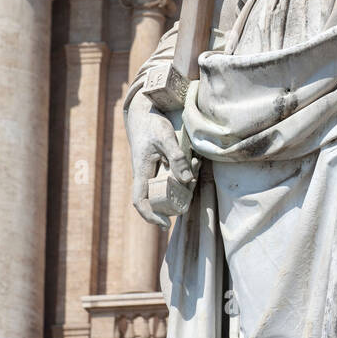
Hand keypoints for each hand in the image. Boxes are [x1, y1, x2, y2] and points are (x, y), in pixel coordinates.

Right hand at [126, 88, 198, 229]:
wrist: (145, 113)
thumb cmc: (152, 125)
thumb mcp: (165, 138)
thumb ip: (176, 158)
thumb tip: (186, 180)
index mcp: (141, 172)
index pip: (140, 202)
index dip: (150, 216)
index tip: (164, 224)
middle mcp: (146, 176)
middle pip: (159, 198)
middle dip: (178, 198)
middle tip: (193, 186)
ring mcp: (153, 172)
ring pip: (169, 188)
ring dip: (184, 184)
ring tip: (196, 164)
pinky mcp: (160, 166)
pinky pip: (172, 177)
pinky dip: (185, 174)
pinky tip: (195, 161)